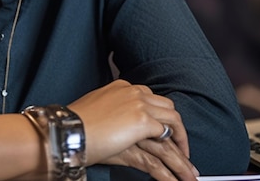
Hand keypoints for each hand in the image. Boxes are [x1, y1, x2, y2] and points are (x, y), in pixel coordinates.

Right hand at [68, 80, 198, 180]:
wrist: (71, 128)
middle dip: (177, 130)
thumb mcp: (97, 109)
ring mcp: (140, 106)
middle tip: (181, 148)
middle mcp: (134, 92)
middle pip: (167, 109)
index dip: (161, 117)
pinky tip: (178, 175)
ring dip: (182, 147)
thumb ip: (114, 111)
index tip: (164, 131)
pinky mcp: (143, 122)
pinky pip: (167, 143)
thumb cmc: (76, 122)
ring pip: (172, 124)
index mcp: (123, 87)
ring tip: (188, 169)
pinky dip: (176, 161)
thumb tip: (121, 123)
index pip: (151, 98)